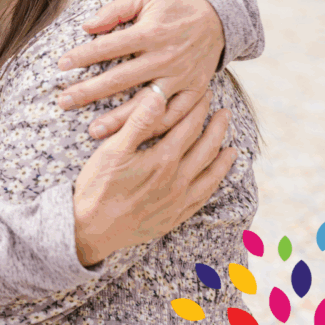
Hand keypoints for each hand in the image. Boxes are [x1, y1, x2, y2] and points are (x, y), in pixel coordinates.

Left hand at [57, 0, 224, 141]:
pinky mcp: (195, 90)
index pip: (109, 46)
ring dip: (119, 119)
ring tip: (93, 131)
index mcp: (151, 32)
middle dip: (89, 91)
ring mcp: (182, 76)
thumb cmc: (174, 5)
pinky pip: (176, 115)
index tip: (61, 65)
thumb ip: (115, 10)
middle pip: (121, 79)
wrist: (219, 15)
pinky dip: (156, 128)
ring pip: (146, 104)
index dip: (83, 56)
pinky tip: (134, 137)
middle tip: (63, 102)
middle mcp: (166, 56)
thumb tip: (87, 26)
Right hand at [71, 88, 236, 265]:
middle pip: (205, 148)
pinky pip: (203, 198)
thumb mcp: (113, 150)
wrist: (91, 229)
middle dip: (217, 128)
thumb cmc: (98, 186)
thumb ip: (139, 122)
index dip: (198, 108)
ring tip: (232, 147)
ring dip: (223, 158)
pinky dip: (214, 185)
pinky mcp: (174, 217)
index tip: (205, 95)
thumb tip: (159, 95)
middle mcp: (177, 180)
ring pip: (210, 174)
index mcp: (163, 159)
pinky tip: (216, 179)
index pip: (188, 127)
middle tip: (225, 113)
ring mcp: (178, 200)